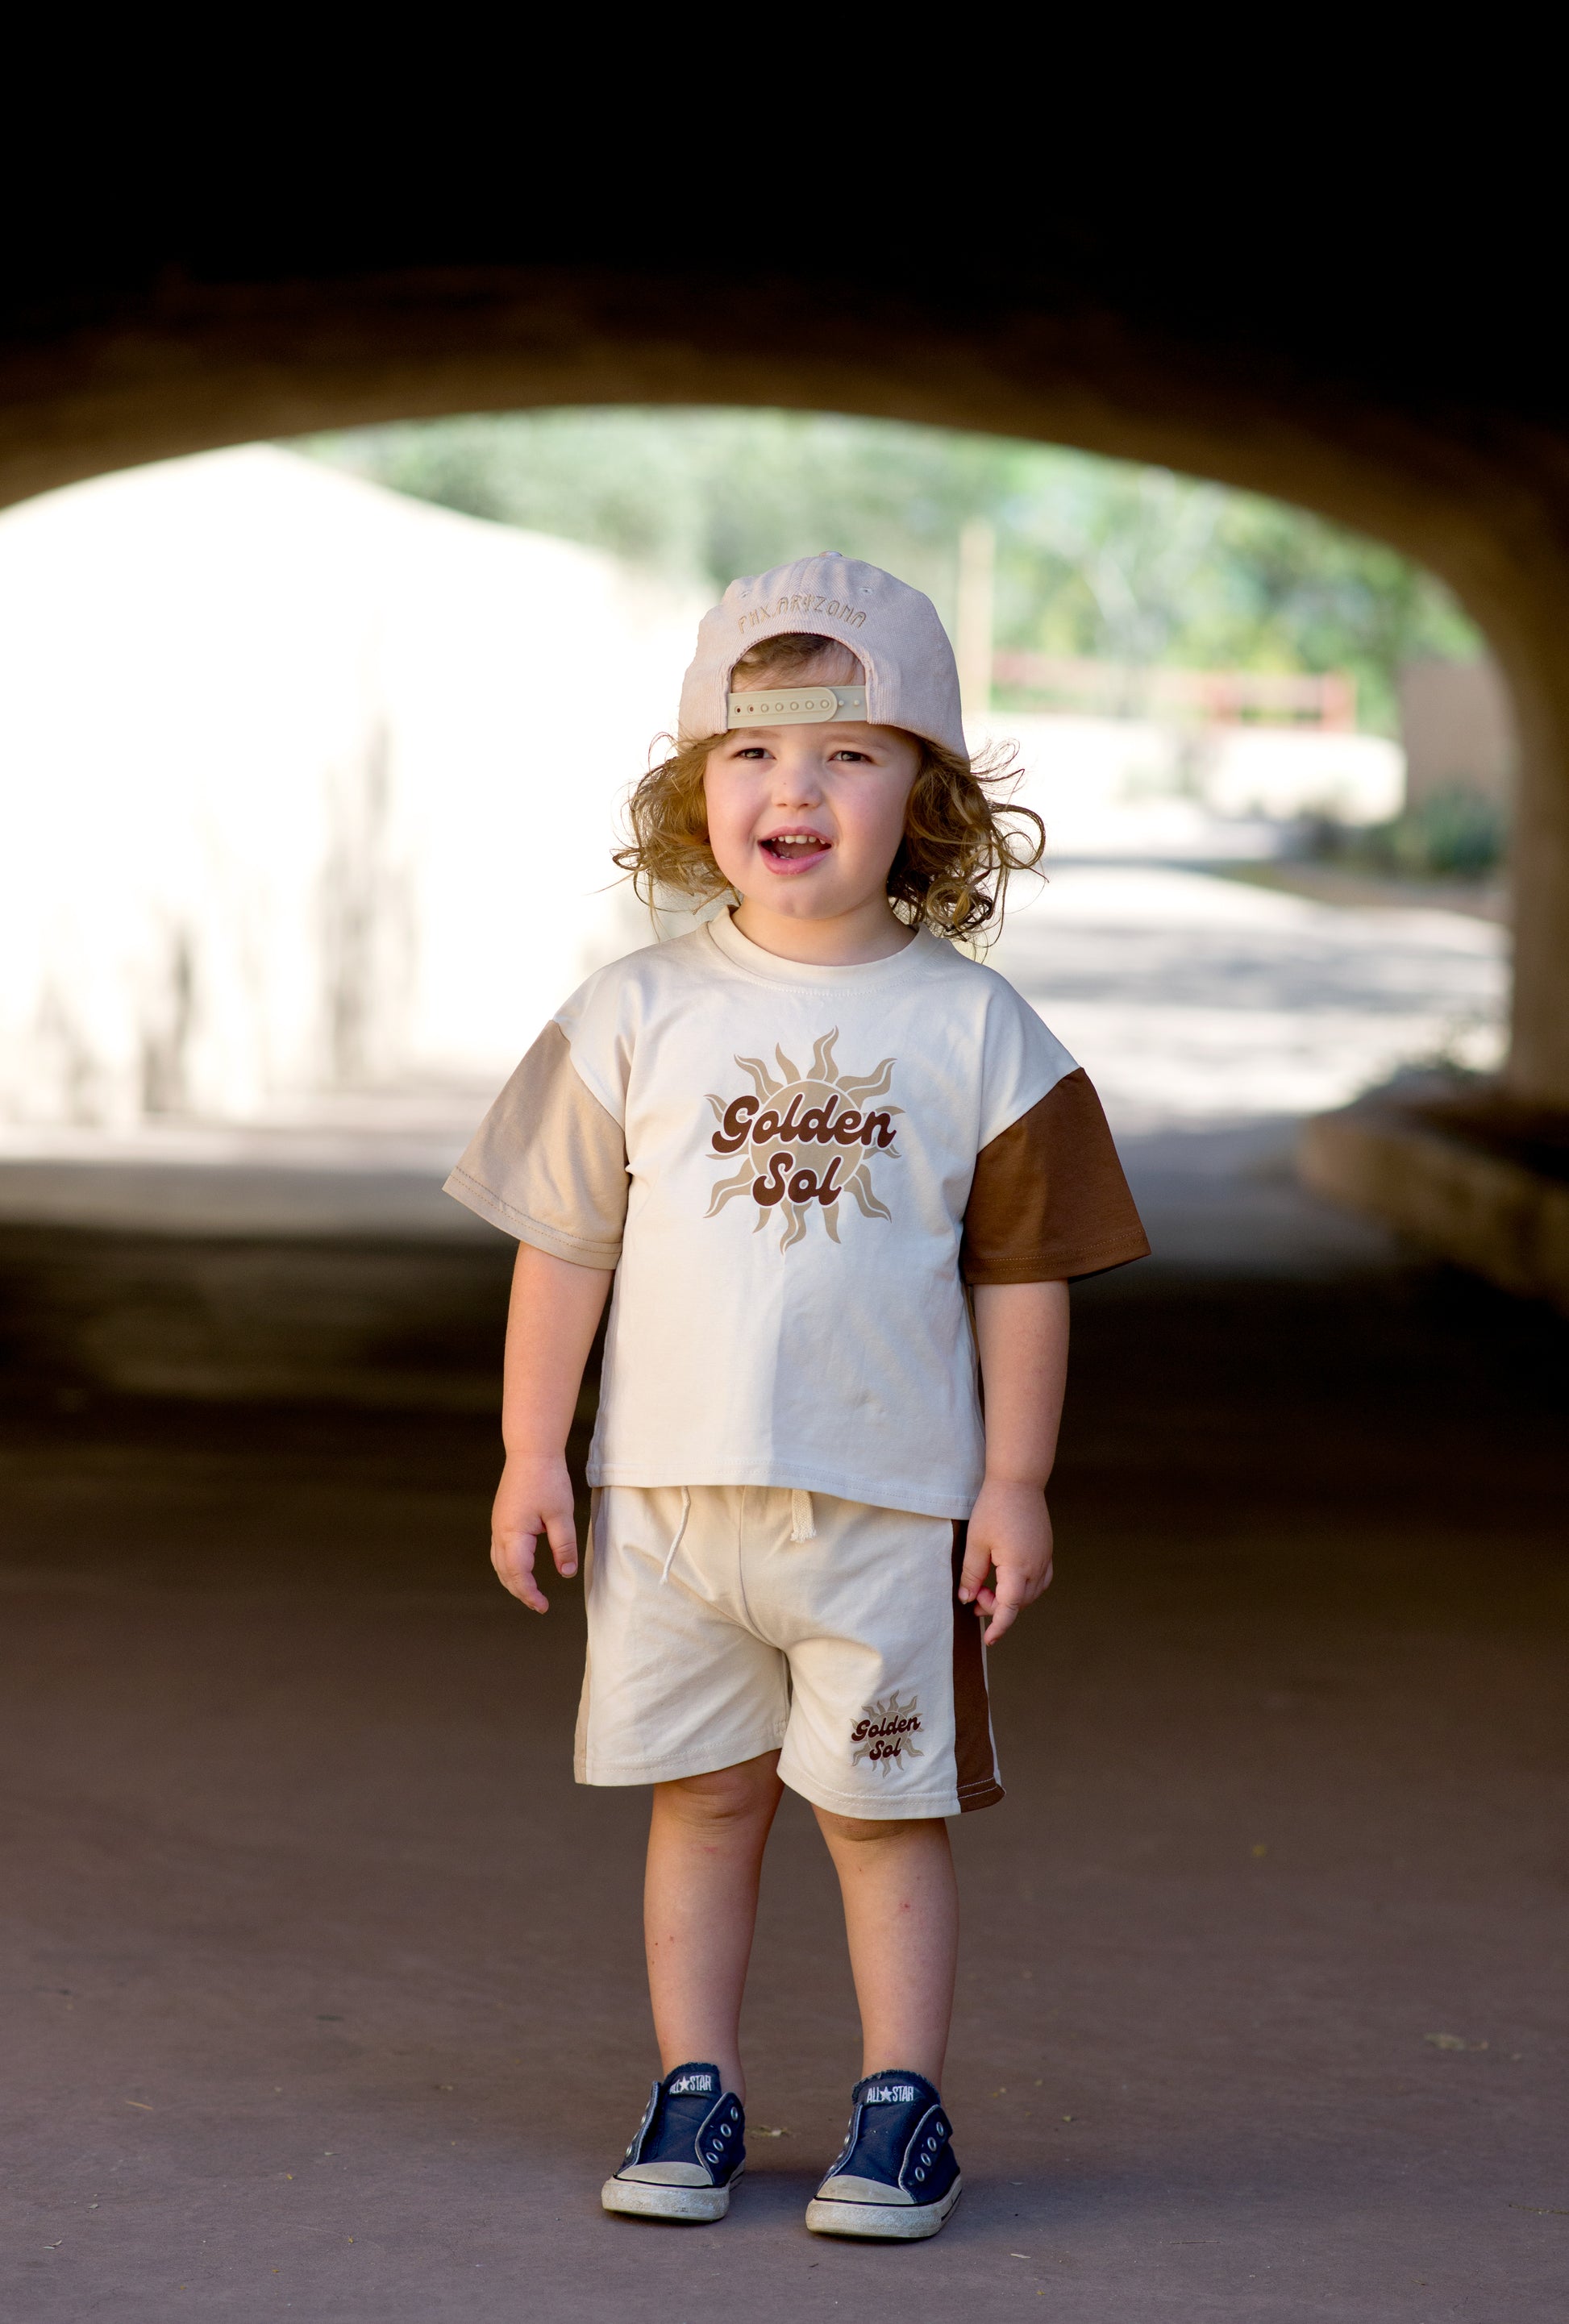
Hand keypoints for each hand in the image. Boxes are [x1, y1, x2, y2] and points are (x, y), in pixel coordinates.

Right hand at [490, 1451, 578, 1611]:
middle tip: (539, 1605)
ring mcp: (498, 1525)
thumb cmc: (547, 1480)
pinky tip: (521, 1568)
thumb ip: (563, 1546)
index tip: (544, 1606)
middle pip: (504, 1572)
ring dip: (512, 1580)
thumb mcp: (561, 1515)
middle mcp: (500, 1532)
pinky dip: (509, 1566)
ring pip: (499, 1562)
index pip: (518, 1574)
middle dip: (520, 1591)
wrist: (531, 1451)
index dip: (530, 1593)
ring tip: (530, 1592)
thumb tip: (566, 1573)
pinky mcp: (502, 1518)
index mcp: (513, 1533)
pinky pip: (500, 1550)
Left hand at [957, 1479, 1053, 1645]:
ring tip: (986, 1588)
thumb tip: (967, 1598)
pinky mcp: (1046, 1550)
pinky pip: (1040, 1580)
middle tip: (974, 1594)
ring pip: (1031, 1593)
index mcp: (1017, 1567)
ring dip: (1010, 1597)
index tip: (988, 1638)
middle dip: (997, 1607)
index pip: (1009, 1607)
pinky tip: (1008, 1580)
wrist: (1018, 1481)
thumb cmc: (994, 1508)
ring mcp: (1045, 1558)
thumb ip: (972, 1574)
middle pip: (1019, 1602)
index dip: (999, 1625)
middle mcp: (1036, 1566)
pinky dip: (1024, 1587)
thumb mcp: (975, 1542)